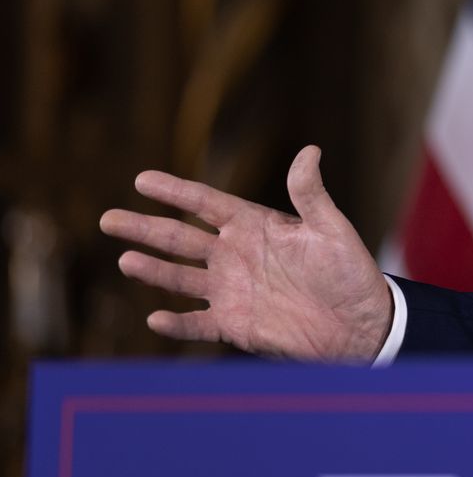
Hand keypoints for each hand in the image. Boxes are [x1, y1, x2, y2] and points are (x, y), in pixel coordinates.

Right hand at [100, 145, 392, 362]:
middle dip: (145, 227)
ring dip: (153, 270)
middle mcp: (236, 256)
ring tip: (125, 259)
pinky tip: (153, 319)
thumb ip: (311, 194)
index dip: (175, 191)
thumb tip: (309, 150)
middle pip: (180, 238)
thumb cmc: (350, 271)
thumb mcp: (331, 229)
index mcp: (255, 226)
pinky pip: (196, 325)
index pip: (206, 204)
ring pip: (180, 278)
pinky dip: (175, 324)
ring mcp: (231, 291)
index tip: (141, 179)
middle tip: (108, 218)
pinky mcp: (235, 325)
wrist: (360, 324)